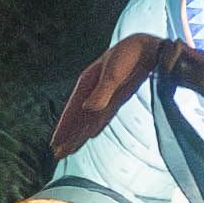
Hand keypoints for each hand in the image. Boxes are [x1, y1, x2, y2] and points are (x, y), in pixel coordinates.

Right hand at [53, 32, 171, 157]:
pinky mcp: (117, 98)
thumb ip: (103, 91)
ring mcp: (105, 95)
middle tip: (57, 154)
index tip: (55, 143)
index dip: (63, 128)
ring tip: (68, 149)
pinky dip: (95, 126)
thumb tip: (89, 109)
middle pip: (77, 119)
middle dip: (68, 136)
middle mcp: (93, 91)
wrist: (148, 48)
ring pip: (88, 120)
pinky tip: (90, 134)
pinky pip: (102, 117)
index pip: (71, 111)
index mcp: (87, 83)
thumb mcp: (114, 72)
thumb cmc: (129, 54)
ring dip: (79, 134)